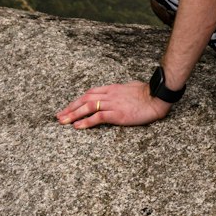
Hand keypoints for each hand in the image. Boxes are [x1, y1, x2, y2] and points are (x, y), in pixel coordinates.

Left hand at [56, 80, 172, 129]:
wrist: (156, 97)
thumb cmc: (146, 93)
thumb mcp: (129, 88)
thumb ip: (119, 92)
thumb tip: (115, 95)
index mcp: (112, 88)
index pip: (90, 93)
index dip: (77, 100)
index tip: (68, 107)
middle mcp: (109, 94)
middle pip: (85, 98)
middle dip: (70, 107)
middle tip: (59, 116)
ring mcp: (112, 104)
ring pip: (88, 107)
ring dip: (73, 114)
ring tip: (63, 122)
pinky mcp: (117, 114)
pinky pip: (98, 117)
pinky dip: (86, 122)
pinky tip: (77, 127)